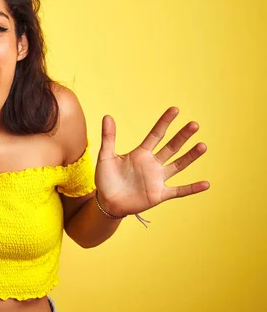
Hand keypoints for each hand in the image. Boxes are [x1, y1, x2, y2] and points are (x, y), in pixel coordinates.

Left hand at [95, 107, 209, 216]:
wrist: (106, 202)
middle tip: (194, 124)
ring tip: (202, 146)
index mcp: (141, 153)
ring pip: (178, 165)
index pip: (156, 134)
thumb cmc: (106, 179)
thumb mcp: (106, 156)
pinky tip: (206, 184)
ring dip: (190, 156)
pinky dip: (192, 188)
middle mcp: (152, 164)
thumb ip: (108, 137)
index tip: (175, 109)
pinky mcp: (159, 194)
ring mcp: (157, 179)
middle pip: (171, 147)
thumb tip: (107, 116)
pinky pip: (179, 191)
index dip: (164, 122)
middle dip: (182, 136)